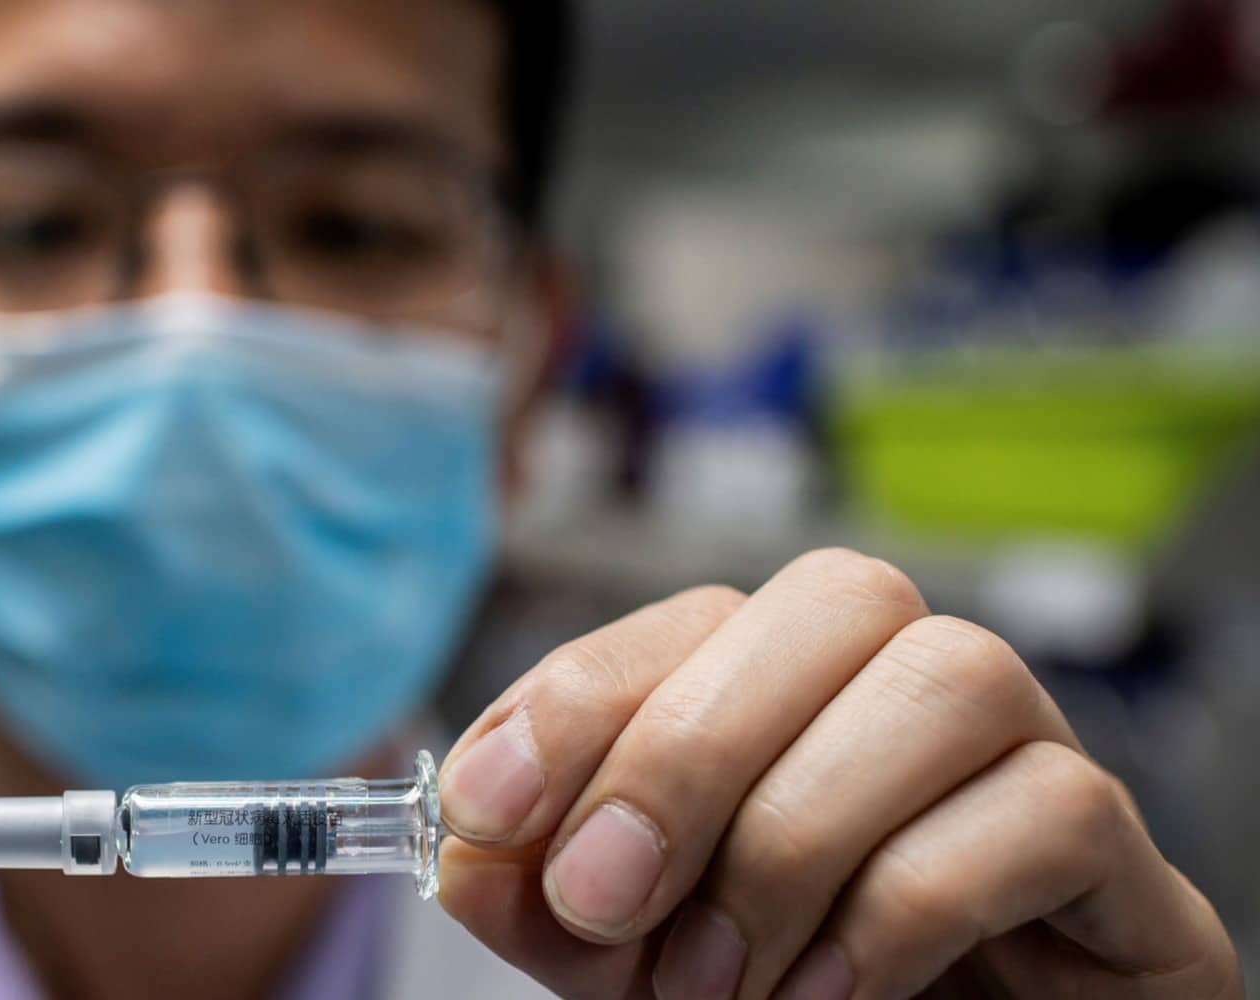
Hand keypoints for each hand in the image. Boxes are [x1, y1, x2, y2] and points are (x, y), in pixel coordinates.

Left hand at [435, 549, 1242, 999]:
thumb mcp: (633, 956)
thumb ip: (554, 904)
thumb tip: (465, 854)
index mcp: (792, 685)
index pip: (691, 617)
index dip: (576, 697)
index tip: (483, 812)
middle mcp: (913, 685)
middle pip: (834, 597)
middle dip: (685, 749)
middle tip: (602, 900)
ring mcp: (1029, 753)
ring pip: (947, 679)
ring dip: (797, 834)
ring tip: (719, 978)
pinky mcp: (1118, 855)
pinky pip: (1048, 807)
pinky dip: (907, 905)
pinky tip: (828, 993)